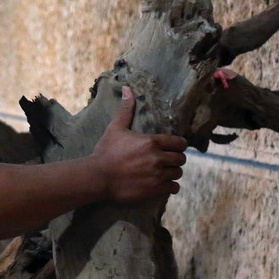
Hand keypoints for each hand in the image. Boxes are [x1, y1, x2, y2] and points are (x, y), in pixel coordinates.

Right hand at [91, 88, 188, 202]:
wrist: (97, 177)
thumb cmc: (106, 151)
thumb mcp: (115, 128)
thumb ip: (126, 110)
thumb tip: (128, 89)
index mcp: (151, 142)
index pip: (179, 143)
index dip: (179, 145)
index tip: (174, 147)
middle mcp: (157, 158)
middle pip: (181, 158)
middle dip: (176, 159)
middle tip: (168, 160)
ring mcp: (157, 175)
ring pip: (178, 173)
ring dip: (173, 173)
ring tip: (165, 172)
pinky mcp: (154, 190)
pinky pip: (173, 188)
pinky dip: (170, 186)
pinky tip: (164, 184)